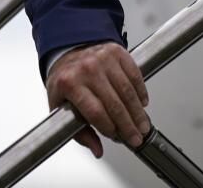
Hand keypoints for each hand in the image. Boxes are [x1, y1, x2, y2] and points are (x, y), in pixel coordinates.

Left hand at [45, 41, 149, 158]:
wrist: (68, 51)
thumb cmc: (65, 80)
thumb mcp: (60, 105)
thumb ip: (78, 130)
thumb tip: (97, 150)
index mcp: (69, 83)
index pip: (95, 112)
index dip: (108, 128)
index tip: (115, 136)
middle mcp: (86, 69)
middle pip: (114, 104)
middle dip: (128, 126)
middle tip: (135, 138)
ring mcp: (102, 59)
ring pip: (127, 91)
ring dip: (138, 113)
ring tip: (142, 126)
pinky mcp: (116, 52)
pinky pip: (134, 75)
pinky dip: (141, 92)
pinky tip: (142, 103)